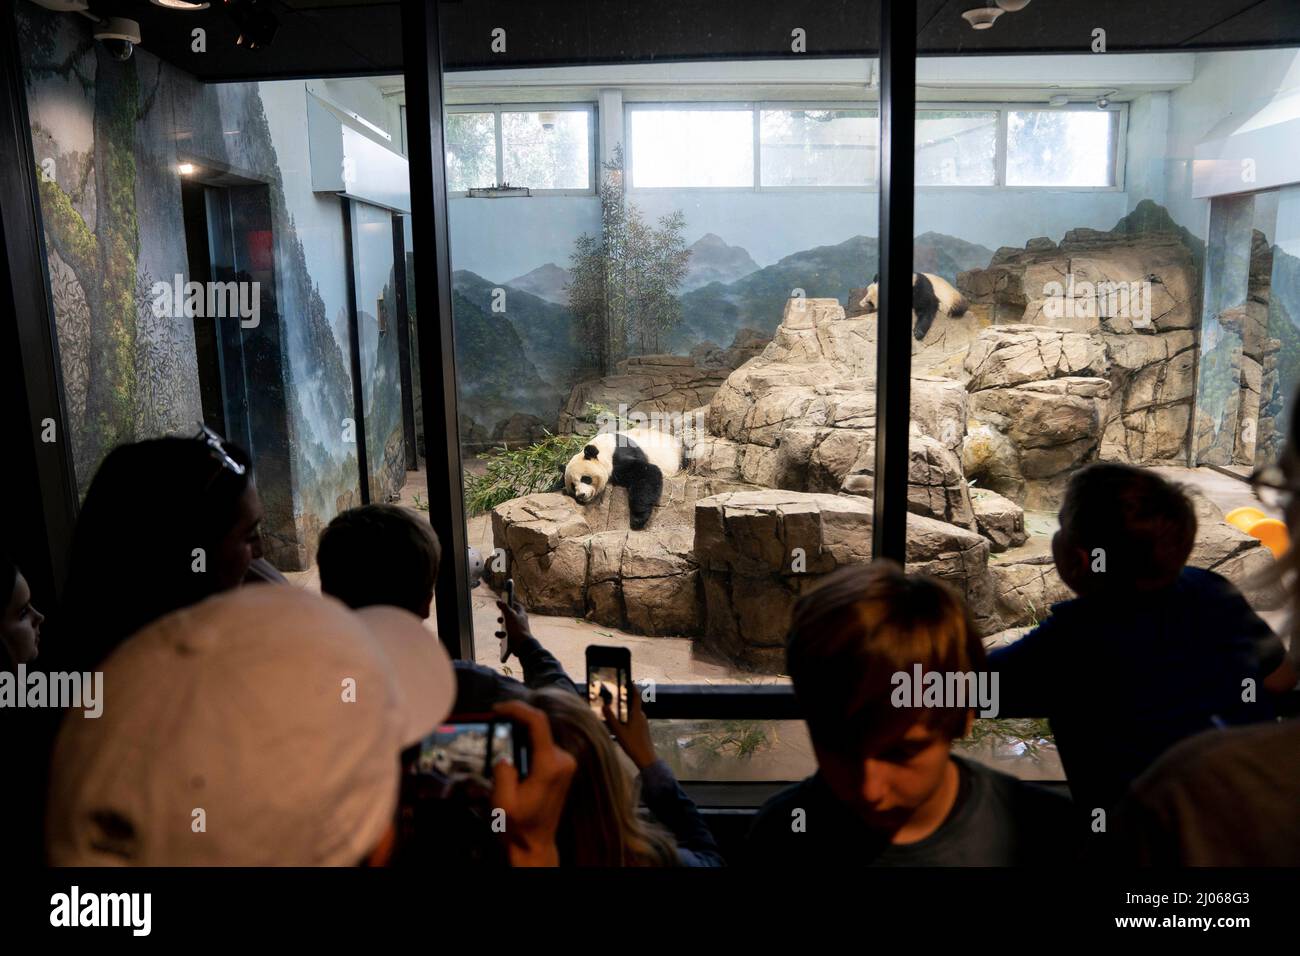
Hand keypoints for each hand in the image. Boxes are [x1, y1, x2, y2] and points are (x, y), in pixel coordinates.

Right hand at [490, 699, 575, 866]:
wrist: (536, 844)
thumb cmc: (519, 825)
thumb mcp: (503, 801)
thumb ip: (503, 771)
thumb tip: (505, 754)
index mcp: (550, 765)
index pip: (538, 723)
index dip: (517, 709)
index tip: (497, 708)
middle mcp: (564, 759)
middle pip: (539, 727)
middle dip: (515, 720)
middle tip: (494, 720)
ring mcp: (566, 763)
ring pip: (541, 735)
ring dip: (521, 733)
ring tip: (500, 736)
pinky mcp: (563, 767)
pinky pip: (544, 746)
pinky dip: (528, 742)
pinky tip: (513, 750)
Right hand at [495, 595, 531, 660]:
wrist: (522, 646)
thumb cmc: (517, 629)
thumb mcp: (510, 615)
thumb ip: (504, 608)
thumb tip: (498, 601)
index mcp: (522, 615)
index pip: (518, 606)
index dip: (512, 604)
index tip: (505, 603)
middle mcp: (520, 623)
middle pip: (510, 618)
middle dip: (503, 619)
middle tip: (500, 620)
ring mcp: (517, 632)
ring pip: (506, 629)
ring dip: (501, 632)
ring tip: (501, 634)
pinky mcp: (514, 640)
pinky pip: (506, 639)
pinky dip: (503, 640)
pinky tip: (502, 642)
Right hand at [602, 681, 656, 770]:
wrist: (646, 758)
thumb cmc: (633, 744)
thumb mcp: (619, 731)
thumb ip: (611, 718)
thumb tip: (604, 706)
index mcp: (637, 714)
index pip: (636, 696)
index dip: (632, 688)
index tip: (628, 680)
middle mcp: (642, 716)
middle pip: (634, 704)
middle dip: (625, 699)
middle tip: (616, 695)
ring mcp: (643, 723)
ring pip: (634, 712)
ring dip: (626, 709)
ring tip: (616, 708)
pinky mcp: (643, 729)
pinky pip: (635, 719)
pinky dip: (628, 717)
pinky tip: (622, 723)